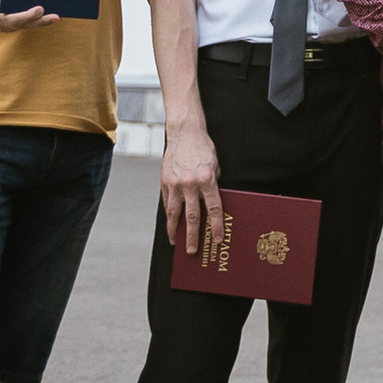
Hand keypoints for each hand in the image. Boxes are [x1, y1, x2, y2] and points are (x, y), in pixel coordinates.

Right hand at [0, 0, 51, 29]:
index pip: (11, 15)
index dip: (27, 15)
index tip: (40, 10)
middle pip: (22, 24)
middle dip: (41, 21)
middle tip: (56, 17)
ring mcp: (1, 27)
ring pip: (24, 26)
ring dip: (41, 22)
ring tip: (56, 17)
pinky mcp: (6, 28)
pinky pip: (22, 26)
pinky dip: (35, 22)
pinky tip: (48, 17)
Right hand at [161, 123, 224, 255]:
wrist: (185, 132)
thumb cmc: (203, 148)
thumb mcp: (215, 166)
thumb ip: (213, 185)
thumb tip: (211, 205)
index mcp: (207, 179)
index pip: (214, 208)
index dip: (216, 226)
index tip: (218, 239)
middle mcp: (190, 183)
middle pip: (192, 216)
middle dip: (193, 236)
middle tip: (192, 250)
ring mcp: (175, 183)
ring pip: (175, 213)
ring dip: (175, 230)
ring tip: (176, 242)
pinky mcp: (165, 181)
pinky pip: (167, 203)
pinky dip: (169, 215)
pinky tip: (171, 224)